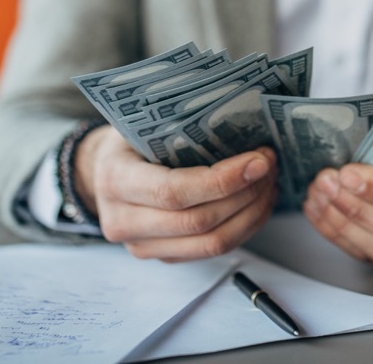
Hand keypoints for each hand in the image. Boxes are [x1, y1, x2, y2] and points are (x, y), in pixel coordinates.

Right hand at [74, 125, 278, 261]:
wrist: (102, 171)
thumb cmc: (129, 140)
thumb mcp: (141, 124)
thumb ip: (178, 126)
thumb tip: (240, 115)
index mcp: (116, 180)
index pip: (173, 191)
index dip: (222, 180)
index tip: (258, 161)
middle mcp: (123, 221)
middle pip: (198, 222)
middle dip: (245, 194)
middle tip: (270, 166)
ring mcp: (142, 246)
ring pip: (211, 243)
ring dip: (251, 214)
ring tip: (269, 184)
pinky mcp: (163, 257)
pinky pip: (212, 251)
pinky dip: (244, 227)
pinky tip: (257, 202)